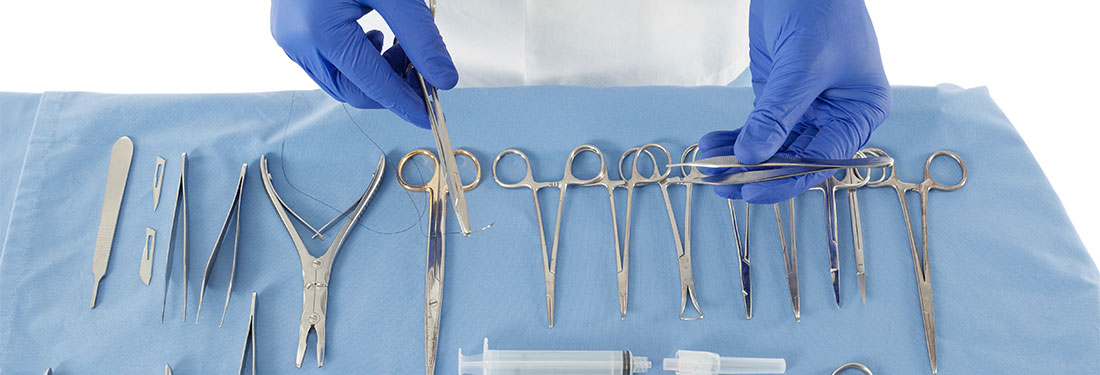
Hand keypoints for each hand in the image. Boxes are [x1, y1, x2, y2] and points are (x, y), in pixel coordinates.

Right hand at [271, 0, 457, 128]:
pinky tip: (374, 39)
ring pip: (338, 83)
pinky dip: (355, 63)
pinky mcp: (288, 34)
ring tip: (398, 49)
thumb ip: (420, 37)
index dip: (405, 102)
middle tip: (421, 69)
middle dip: (391, 87)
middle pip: (352, 92)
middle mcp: (297, 41)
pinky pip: (325, 66)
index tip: (431, 114)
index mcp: (319, 30)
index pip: (371, 84)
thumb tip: (443, 78)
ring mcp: (288, 40)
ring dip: (373, 75)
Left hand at [698, 0, 891, 203]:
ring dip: (739, 158)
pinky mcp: (779, 99)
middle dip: (756, 172)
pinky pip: (757, 127)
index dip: (786, 179)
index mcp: (861, 112)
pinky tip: (711, 146)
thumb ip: (777, 113)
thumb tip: (752, 156)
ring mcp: (806, 109)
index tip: (751, 189)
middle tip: (722, 184)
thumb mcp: (802, 65)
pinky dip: (734, 137)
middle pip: (794, 158)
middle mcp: (836, 116)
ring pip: (772, 146)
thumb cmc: (822, 9)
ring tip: (708, 168)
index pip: (822, 159)